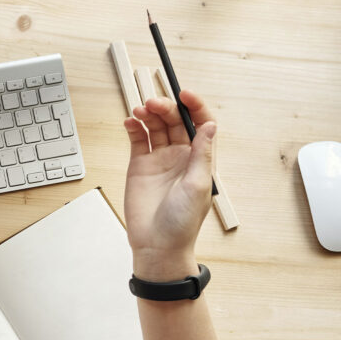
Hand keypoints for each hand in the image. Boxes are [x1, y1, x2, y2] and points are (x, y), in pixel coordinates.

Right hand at [122, 90, 215, 280]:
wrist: (157, 245)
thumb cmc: (182, 223)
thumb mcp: (198, 186)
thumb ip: (202, 154)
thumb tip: (210, 126)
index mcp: (199, 159)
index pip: (200, 124)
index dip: (194, 106)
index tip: (184, 94)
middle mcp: (180, 156)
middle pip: (175, 121)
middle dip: (166, 108)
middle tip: (153, 104)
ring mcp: (159, 159)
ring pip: (156, 126)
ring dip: (149, 114)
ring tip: (139, 111)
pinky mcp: (140, 165)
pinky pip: (138, 139)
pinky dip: (134, 127)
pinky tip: (130, 122)